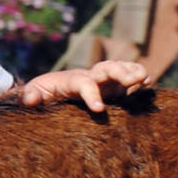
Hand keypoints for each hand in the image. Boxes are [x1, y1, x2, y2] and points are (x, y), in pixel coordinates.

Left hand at [20, 59, 150, 111]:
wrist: (47, 90)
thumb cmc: (40, 92)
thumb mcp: (32, 93)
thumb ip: (30, 95)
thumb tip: (30, 98)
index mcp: (70, 80)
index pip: (82, 83)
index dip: (91, 94)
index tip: (98, 109)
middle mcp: (89, 77)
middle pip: (106, 68)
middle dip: (120, 72)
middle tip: (134, 80)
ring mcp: (102, 83)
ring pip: (119, 71)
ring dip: (133, 72)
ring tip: (146, 79)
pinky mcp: (111, 90)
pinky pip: (126, 83)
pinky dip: (137, 81)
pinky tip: (148, 84)